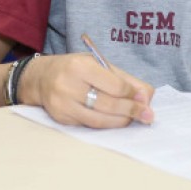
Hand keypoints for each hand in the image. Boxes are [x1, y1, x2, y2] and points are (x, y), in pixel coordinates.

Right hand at [19, 53, 154, 128]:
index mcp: (80, 66)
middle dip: (132, 110)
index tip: (144, 98)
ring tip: (134, 119)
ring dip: (121, 121)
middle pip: (108, 104)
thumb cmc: (74, 68)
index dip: (132, 93)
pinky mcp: (61, 118)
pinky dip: (106, 124)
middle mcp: (68, 85)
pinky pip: (89, 125)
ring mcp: (62, 104)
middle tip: (148, 115)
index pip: (114, 85)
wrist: (41, 78)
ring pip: (99, 120)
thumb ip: (122, 78)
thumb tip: (147, 95)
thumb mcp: (96, 64)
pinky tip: (115, 120)